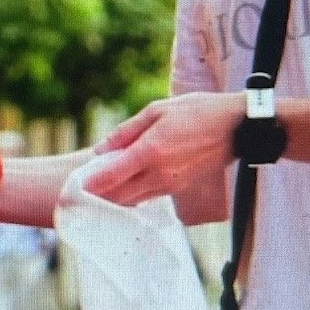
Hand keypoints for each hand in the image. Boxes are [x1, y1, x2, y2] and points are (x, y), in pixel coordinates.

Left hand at [84, 92, 243, 206]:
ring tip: (94, 191)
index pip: (110, 175)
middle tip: (76, 192)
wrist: (237, 128)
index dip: (88, 183)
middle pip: (118, 194)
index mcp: (150, 152)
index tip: (72, 185)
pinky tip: (122, 187)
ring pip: (133, 199)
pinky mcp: (179, 189)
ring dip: (113, 197)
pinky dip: (131, 195)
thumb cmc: (197, 112)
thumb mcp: (158, 110)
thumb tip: (100, 149)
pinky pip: (148, 196)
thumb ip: (126, 131)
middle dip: (96, 195)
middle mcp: (159, 174)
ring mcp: (170, 185)